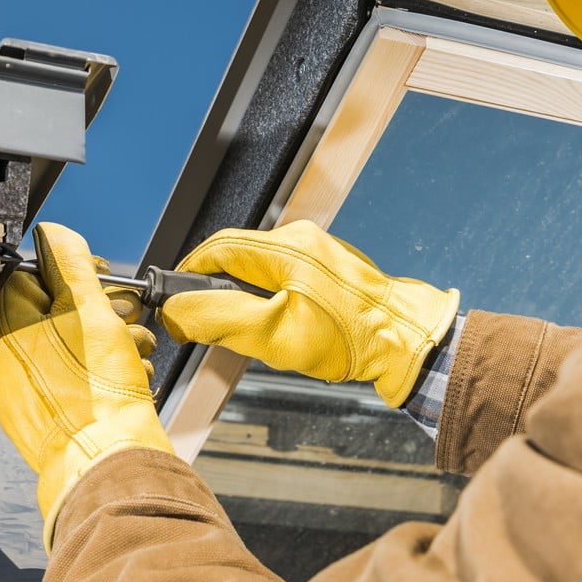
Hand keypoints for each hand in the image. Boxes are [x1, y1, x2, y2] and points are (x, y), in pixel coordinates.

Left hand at [0, 222, 173, 548]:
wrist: (112, 465)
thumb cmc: (98, 395)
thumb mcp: (88, 309)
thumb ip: (69, 264)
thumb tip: (52, 233)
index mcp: (6, 335)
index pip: (26, 279)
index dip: (69, 271)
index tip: (100, 276)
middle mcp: (8, 365)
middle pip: (53, 313)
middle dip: (100, 310)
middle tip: (126, 317)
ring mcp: (27, 395)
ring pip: (72, 348)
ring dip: (112, 342)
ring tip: (135, 354)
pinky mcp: (51, 418)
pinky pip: (76, 381)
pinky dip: (106, 375)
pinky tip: (130, 379)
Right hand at [159, 219, 457, 407]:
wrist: (407, 342)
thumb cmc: (350, 339)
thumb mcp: (273, 335)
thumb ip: (219, 319)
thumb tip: (176, 311)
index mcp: (285, 247)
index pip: (216, 248)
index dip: (189, 273)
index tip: (175, 300)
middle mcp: (302, 239)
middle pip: (237, 256)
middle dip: (217, 288)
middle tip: (209, 323)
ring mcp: (319, 251)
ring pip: (260, 267)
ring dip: (244, 296)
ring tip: (250, 330)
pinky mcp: (331, 268)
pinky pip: (284, 275)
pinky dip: (269, 298)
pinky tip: (280, 326)